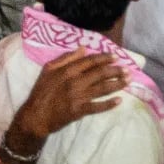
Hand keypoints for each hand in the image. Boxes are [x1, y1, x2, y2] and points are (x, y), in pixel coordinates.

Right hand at [10, 48, 132, 150]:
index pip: (91, 61)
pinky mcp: (79, 111)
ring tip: (128, 81)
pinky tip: (119, 100)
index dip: (105, 58)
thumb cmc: (41, 91)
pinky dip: (109, 104)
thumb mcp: (48, 69)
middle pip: (100, 74)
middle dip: (116, 71)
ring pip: (102, 89)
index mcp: (68, 70)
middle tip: (128, 70)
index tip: (116, 57)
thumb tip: (83, 48)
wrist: (35, 116)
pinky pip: (98, 107)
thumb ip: (66, 58)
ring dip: (117, 84)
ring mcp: (79, 97)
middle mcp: (76, 82)